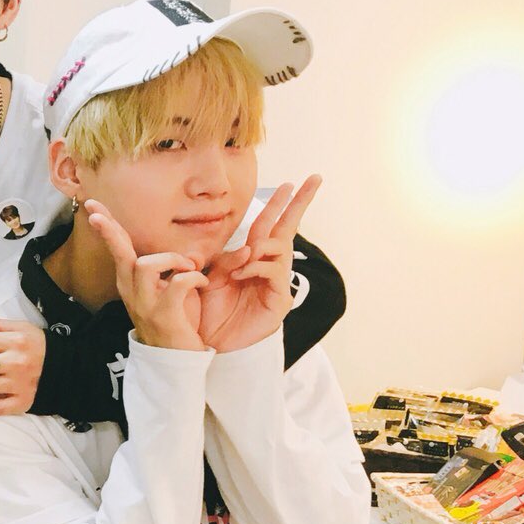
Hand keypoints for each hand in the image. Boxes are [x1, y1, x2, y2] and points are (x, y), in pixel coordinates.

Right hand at [86, 199, 205, 352]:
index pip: (117, 249)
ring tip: (189, 267)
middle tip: (94, 214)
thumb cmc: (174, 320)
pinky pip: (178, 284)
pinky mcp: (163, 315)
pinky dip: (193, 278)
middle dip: (109, 231)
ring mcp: (145, 304)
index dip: (107, 227)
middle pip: (121, 254)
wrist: (174, 359)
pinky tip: (201, 282)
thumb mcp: (167, 291)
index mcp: (131, 283)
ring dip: (172, 259)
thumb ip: (173, 270)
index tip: (91, 206)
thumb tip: (190, 251)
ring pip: (147, 264)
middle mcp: (132, 291)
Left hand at [196, 176, 321, 353]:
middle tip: (313, 179)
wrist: (210, 344)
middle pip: (286, 229)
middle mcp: (267, 266)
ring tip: (242, 259)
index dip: (277, 204)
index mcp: (250, 258)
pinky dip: (255, 268)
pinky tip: (239, 275)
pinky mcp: (279, 300)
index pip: (266, 225)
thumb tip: (245, 249)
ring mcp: (276, 282)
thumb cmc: (211, 311)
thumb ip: (223, 259)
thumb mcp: (210, 278)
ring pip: (279, 248)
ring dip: (261, 247)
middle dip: (299, 203)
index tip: (289, 182)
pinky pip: (273, 273)